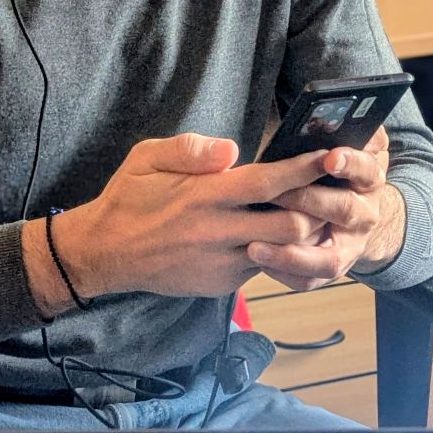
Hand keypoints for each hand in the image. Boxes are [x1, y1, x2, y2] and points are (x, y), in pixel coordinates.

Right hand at [28, 133, 331, 307]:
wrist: (104, 253)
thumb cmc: (128, 199)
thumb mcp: (146, 158)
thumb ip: (189, 149)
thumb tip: (231, 149)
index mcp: (203, 195)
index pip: (268, 182)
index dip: (303, 170)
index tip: (328, 158)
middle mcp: (217, 231)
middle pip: (291, 225)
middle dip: (314, 209)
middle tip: (323, 192)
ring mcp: (222, 263)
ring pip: (283, 251)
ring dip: (299, 234)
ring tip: (306, 214)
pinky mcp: (221, 284)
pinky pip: (261, 267)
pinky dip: (274, 251)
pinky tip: (269, 235)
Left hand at [248, 126, 405, 292]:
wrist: (356, 214)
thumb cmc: (337, 170)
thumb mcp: (350, 143)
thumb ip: (345, 127)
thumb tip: (327, 117)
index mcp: (369, 178)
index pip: (366, 168)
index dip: (350, 163)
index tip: (330, 157)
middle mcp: (365, 214)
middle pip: (344, 210)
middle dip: (311, 201)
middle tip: (278, 195)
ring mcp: (350, 246)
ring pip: (329, 258)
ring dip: (293, 253)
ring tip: (254, 245)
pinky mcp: (330, 269)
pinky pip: (310, 279)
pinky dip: (285, 273)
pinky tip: (256, 260)